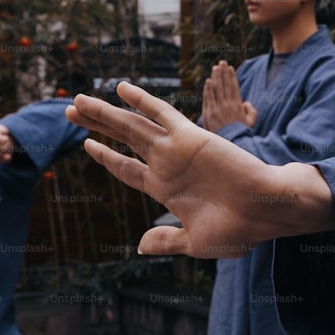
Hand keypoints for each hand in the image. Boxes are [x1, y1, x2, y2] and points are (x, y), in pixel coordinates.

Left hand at [67, 83, 334, 256]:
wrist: (266, 212)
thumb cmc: (238, 230)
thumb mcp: (195, 242)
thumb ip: (167, 240)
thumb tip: (140, 245)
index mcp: (166, 189)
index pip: (127, 169)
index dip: (106, 157)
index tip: (87, 145)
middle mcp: (167, 165)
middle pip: (123, 139)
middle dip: (96, 125)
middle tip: (68, 112)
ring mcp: (177, 149)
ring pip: (132, 125)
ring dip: (104, 113)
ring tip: (77, 101)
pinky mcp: (190, 137)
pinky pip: (160, 113)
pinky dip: (141, 100)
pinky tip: (120, 89)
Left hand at [202, 61, 252, 131]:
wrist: (231, 143)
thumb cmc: (241, 134)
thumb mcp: (251, 122)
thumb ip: (251, 111)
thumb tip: (246, 102)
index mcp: (237, 105)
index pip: (234, 86)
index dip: (232, 76)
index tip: (230, 68)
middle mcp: (227, 104)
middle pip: (225, 84)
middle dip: (223, 72)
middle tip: (222, 62)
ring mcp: (217, 108)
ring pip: (216, 89)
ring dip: (216, 77)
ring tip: (215, 68)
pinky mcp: (209, 113)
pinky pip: (208, 98)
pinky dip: (208, 89)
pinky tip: (208, 81)